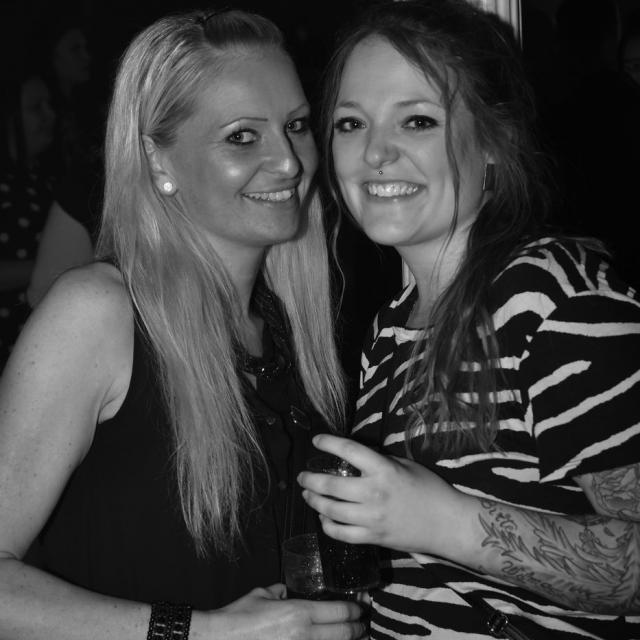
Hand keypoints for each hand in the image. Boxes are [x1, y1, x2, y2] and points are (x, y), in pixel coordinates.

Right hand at [210, 583, 366, 639]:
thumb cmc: (238, 618)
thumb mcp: (262, 595)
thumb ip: (280, 592)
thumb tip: (287, 593)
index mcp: (299, 613)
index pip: (340, 611)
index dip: (356, 610)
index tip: (362, 607)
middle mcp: (304, 635)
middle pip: (344, 633)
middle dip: (359, 629)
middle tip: (364, 624)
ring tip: (354, 636)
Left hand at [298, 435, 472, 554]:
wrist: (447, 523)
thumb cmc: (429, 489)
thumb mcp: (405, 465)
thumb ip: (379, 462)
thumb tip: (354, 458)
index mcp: (383, 469)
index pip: (348, 450)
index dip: (328, 443)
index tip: (315, 440)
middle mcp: (374, 493)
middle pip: (331, 484)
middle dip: (310, 479)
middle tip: (302, 476)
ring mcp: (372, 518)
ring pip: (330, 510)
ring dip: (314, 501)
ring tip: (307, 495)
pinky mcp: (373, 538)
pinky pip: (341, 534)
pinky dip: (328, 526)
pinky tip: (324, 519)